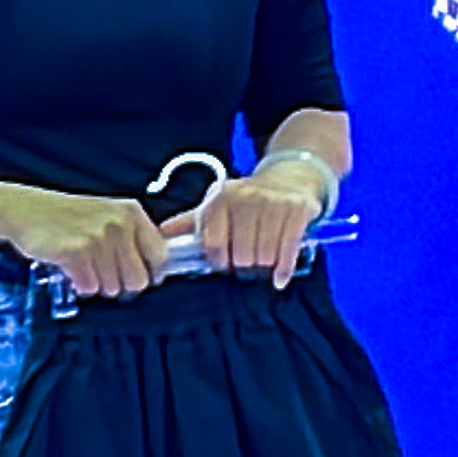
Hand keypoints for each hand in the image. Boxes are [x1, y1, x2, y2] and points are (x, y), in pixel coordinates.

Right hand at [0, 183, 164, 297]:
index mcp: (131, 213)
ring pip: (112, 287)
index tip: (140, 277)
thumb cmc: (65, 216)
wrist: (25, 209)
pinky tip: (71, 269)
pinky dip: (79, 285)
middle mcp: (118, 223)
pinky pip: (89, 287)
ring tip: (83, 266)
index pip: (160, 256)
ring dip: (97, 284)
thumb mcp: (107, 216)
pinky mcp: (76, 251)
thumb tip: (153, 271)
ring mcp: (97, 237)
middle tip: (103, 274)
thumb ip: (132, 238)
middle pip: (138, 280)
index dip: (150, 274)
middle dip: (120, 285)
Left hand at [196, 153, 328, 289]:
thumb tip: (160, 234)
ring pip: (264, 256)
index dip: (219, 259)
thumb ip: (190, 221)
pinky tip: (278, 278)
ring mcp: (273, 203)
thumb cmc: (247, 200)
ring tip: (263, 259)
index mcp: (221, 198)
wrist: (289, 178)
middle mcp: (246, 197)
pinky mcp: (297, 210)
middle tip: (247, 261)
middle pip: (241, 255)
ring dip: (264, 266)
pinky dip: (283, 271)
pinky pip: (288, 252)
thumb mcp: (218, 205)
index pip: (213, 244)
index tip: (224, 262)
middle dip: (244, 264)